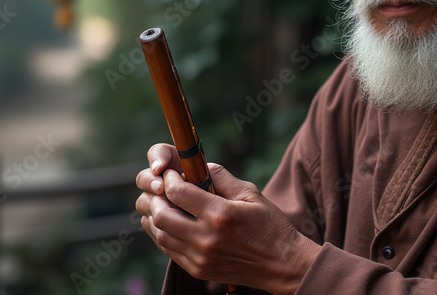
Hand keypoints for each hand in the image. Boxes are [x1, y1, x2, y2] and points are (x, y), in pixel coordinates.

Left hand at [135, 144, 321, 294]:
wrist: (281, 265)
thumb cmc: (270, 226)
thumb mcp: (251, 194)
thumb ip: (222, 178)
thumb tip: (200, 166)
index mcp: (221, 215)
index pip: (178, 193)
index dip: (169, 180)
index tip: (172, 174)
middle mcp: (206, 238)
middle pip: (162, 215)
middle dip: (157, 199)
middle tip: (163, 190)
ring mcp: (200, 258)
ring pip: (160, 235)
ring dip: (156, 218)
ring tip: (162, 206)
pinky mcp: (198, 270)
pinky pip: (169, 251)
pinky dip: (164, 235)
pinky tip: (170, 224)